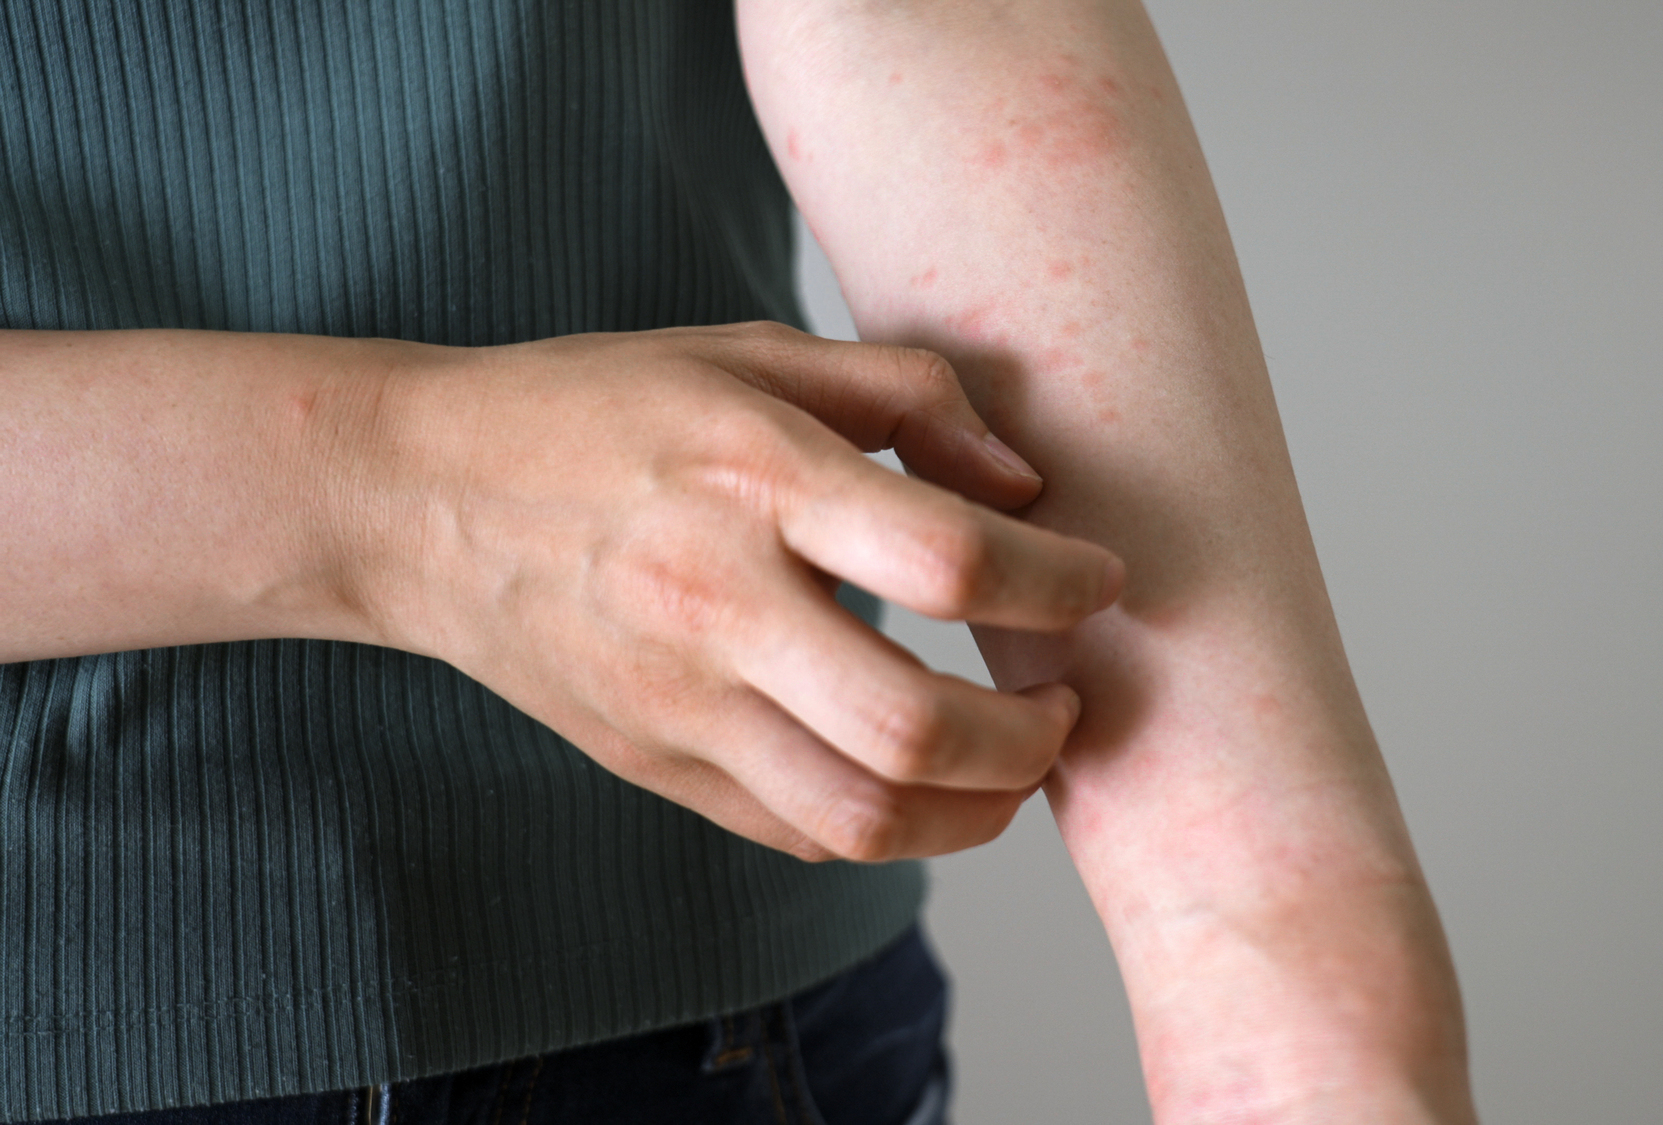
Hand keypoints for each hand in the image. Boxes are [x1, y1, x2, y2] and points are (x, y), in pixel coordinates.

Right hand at [348, 321, 1123, 861]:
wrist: (419, 498)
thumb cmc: (598, 410)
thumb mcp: (752, 355)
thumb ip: (907, 396)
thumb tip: (1028, 480)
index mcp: (753, 480)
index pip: (948, 561)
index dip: (1059, 583)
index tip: (1101, 582)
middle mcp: (716, 603)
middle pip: (916, 728)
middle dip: (1032, 737)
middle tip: (1067, 706)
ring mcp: (678, 703)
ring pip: (864, 817)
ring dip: (978, 810)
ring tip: (1016, 763)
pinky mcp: (653, 764)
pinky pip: (800, 833)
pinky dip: (889, 826)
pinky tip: (920, 778)